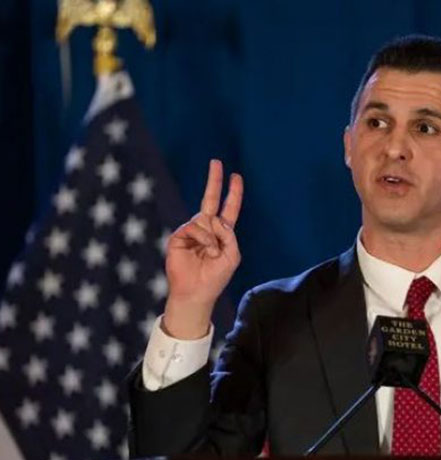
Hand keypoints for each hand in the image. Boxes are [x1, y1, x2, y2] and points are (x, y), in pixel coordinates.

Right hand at [163, 159, 242, 338]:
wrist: (197, 292)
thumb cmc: (216, 277)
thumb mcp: (232, 255)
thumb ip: (230, 235)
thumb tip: (216, 220)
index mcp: (222, 233)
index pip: (229, 209)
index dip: (233, 193)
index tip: (236, 177)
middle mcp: (207, 228)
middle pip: (211, 199)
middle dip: (215, 181)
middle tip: (217, 162)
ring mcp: (192, 231)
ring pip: (206, 219)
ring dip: (213, 237)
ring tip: (211, 254)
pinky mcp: (180, 236)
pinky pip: (195, 227)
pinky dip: (204, 238)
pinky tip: (204, 251)